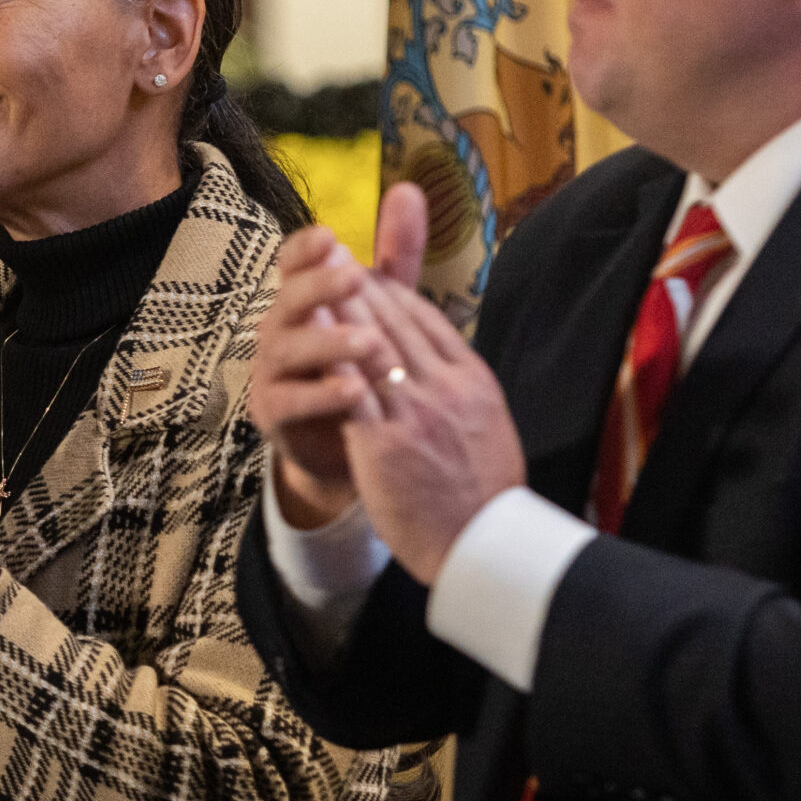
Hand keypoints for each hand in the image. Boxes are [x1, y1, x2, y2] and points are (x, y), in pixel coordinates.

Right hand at [247, 175, 439, 527]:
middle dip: (320, 287)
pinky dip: (321, 395)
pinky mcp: (273, 415)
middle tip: (355, 277)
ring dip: (328, 343)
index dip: (305, 247)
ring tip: (369, 341)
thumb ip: (395, 255)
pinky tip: (355, 391)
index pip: (293, 261)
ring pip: (288, 349)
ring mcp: (272, 371)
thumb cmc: (362, 367)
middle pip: (289, 298)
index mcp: (304, 298)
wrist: (348, 448)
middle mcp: (280, 328)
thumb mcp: (384, 309)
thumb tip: (408, 188)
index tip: (329, 236)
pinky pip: (289, 401)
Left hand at [338, 268, 526, 585]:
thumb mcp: (490, 425)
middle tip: (334, 256)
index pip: (430, 322)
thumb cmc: (485, 494)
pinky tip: (310, 340)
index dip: (394, 295)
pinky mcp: (386, 444)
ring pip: (373, 347)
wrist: (484, 544)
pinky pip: (352, 392)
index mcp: (474, 382)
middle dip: (361, 287)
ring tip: (316, 281)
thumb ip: (465, 390)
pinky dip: (331, 361)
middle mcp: (447, 388)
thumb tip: (448, 366)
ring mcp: (416, 414)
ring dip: (341, 310)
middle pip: (398, 324)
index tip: (369, 276)